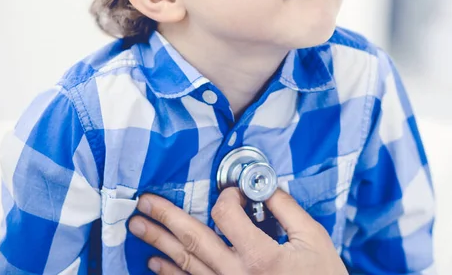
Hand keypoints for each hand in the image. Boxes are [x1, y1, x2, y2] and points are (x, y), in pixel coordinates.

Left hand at [128, 187, 347, 274]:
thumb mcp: (314, 238)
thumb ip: (287, 209)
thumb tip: (263, 185)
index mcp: (260, 255)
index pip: (226, 215)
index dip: (226, 197)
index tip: (233, 193)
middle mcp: (238, 274)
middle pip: (194, 240)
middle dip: (166, 218)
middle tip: (143, 203)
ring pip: (186, 264)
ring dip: (159, 242)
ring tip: (138, 226)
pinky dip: (170, 273)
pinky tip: (155, 261)